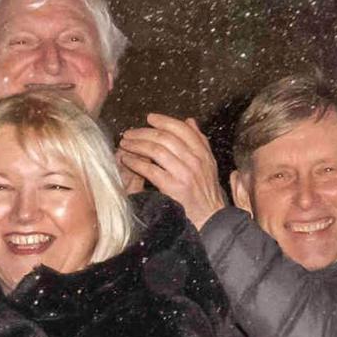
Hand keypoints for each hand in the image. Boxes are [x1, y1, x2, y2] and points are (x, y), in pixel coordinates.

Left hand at [117, 114, 225, 230]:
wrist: (211, 218)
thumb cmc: (206, 193)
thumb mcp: (208, 164)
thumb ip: (199, 142)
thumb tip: (189, 121)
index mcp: (203, 153)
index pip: (182, 129)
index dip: (164, 121)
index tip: (150, 118)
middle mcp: (195, 160)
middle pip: (165, 137)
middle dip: (144, 132)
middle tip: (130, 132)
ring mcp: (184, 173)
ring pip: (156, 150)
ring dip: (136, 145)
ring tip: (125, 144)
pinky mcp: (173, 186)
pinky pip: (150, 169)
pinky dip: (135, 162)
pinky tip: (127, 160)